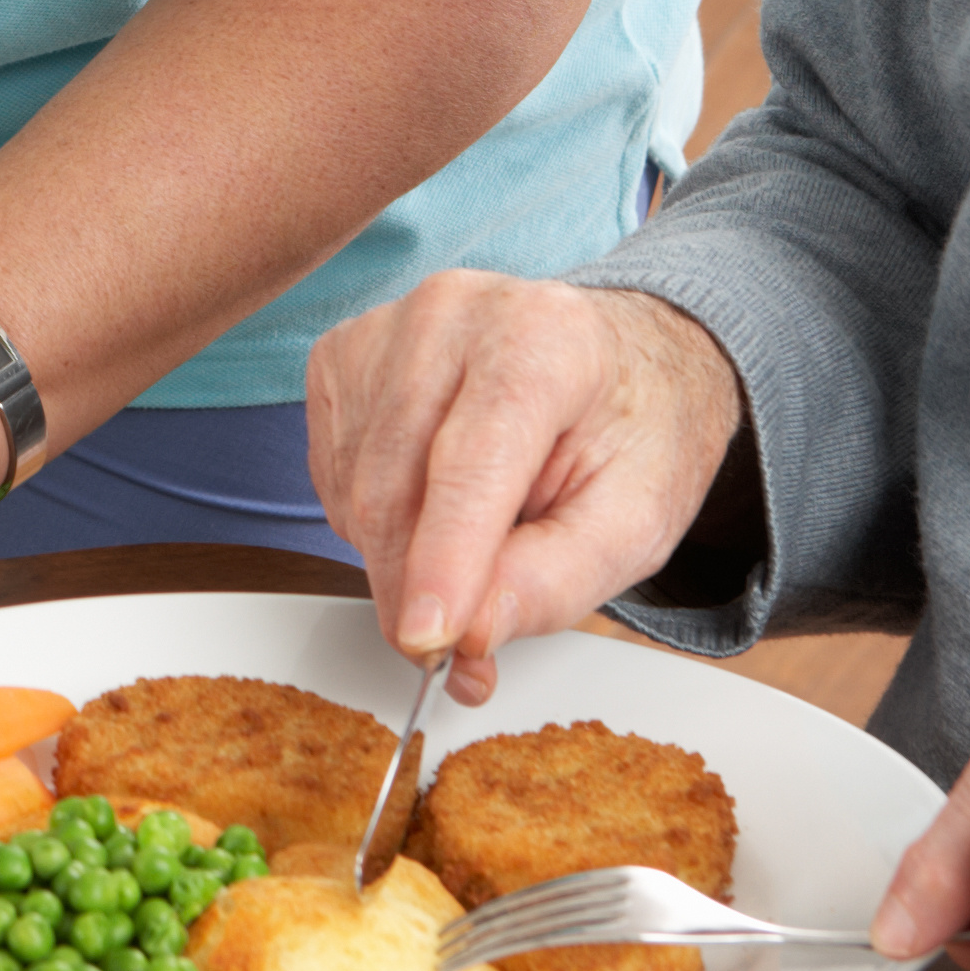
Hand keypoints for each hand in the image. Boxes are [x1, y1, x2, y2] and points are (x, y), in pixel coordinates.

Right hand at [303, 274, 741, 700]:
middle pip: (397, 485)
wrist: (614, 359)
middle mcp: (450, 314)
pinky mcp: (342, 355)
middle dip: (416, 590)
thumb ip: (557, 579)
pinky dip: (376, 523)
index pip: (472, 461)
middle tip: (459, 656)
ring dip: (398, 560)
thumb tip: (473, 631)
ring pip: (356, 490)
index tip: (428, 637)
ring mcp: (385, 328)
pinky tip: (434, 506)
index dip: (444, 557)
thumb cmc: (628, 429)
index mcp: (541, 336)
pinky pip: (334, 476)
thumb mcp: (636, 521)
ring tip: (474, 555)